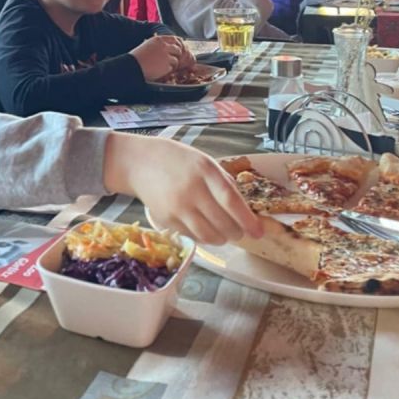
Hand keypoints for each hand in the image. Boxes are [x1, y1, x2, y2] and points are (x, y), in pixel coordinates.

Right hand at [102, 134, 262, 244]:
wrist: (139, 162)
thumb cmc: (176, 160)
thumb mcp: (203, 161)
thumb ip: (223, 182)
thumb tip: (244, 209)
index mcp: (204, 170)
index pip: (231, 200)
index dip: (247, 220)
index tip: (258, 232)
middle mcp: (191, 190)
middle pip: (223, 223)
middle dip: (237, 232)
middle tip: (240, 232)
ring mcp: (177, 207)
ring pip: (209, 236)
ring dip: (221, 238)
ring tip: (223, 233)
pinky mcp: (166, 220)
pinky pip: (192, 236)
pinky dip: (202, 236)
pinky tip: (203, 227)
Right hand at [131, 34, 188, 81]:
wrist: (132, 67)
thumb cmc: (136, 58)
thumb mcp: (147, 46)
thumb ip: (158, 45)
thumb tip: (166, 48)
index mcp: (158, 40)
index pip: (174, 39)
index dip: (176, 45)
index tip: (176, 49)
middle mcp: (164, 46)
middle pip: (177, 49)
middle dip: (176, 55)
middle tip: (171, 60)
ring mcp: (166, 56)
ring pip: (176, 60)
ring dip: (171, 64)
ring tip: (162, 67)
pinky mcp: (167, 66)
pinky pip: (171, 68)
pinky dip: (167, 71)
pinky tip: (160, 71)